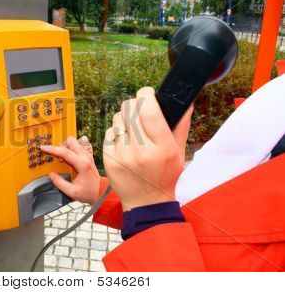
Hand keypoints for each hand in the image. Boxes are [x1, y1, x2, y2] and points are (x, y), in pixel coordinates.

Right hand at [40, 136, 100, 204]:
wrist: (100, 193)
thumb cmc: (88, 193)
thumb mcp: (72, 192)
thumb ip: (60, 183)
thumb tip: (51, 175)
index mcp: (82, 164)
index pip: (65, 152)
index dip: (53, 149)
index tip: (43, 147)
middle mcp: (86, 157)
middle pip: (71, 142)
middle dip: (61, 146)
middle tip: (56, 156)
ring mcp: (88, 156)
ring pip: (75, 143)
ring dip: (66, 147)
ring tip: (63, 159)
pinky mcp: (89, 157)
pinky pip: (79, 147)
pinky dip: (72, 149)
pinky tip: (70, 158)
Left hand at [103, 87, 192, 210]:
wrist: (146, 201)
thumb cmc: (165, 175)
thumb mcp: (179, 151)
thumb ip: (181, 125)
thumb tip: (185, 101)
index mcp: (162, 148)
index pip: (149, 110)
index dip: (146, 94)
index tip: (148, 93)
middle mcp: (141, 151)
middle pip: (130, 109)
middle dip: (135, 104)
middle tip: (140, 110)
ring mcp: (122, 155)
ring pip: (117, 118)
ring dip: (125, 118)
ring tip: (133, 129)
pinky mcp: (109, 159)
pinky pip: (109, 132)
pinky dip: (116, 132)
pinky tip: (125, 142)